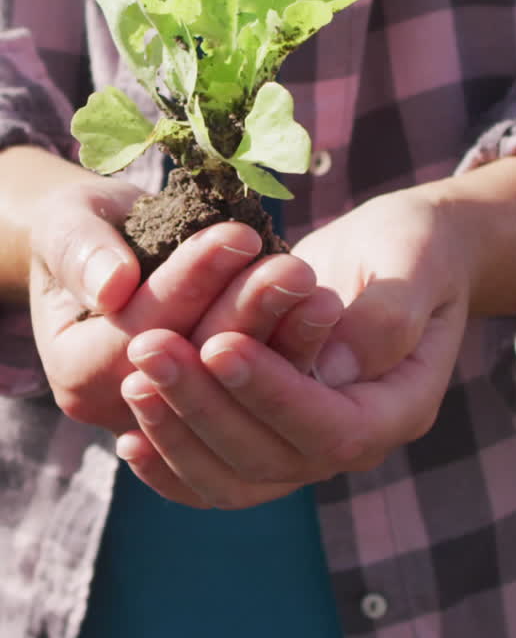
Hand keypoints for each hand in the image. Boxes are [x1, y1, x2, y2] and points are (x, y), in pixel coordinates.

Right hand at [30, 178, 341, 435]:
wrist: (104, 249)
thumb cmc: (81, 228)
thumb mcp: (69, 224)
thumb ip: (81, 251)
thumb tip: (111, 286)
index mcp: (77, 371)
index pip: (143, 330)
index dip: (192, 283)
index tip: (239, 235)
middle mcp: (124, 408)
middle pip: (195, 363)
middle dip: (246, 309)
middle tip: (295, 265)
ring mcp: (175, 414)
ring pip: (235, 381)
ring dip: (279, 330)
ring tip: (314, 282)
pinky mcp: (219, 403)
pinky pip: (259, 385)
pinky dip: (293, 346)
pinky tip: (323, 310)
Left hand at [114, 184, 469, 505]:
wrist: (405, 256)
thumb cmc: (415, 247)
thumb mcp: (415, 262)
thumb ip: (387, 314)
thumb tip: (332, 368)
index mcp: (400, 406)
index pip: (334, 428)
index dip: (272, 394)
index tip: (217, 343)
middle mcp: (356, 440)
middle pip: (274, 458)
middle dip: (205, 407)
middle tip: (149, 350)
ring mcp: (311, 444)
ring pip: (238, 477)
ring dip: (179, 435)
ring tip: (134, 379)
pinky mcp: (275, 433)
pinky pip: (222, 472)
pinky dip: (174, 463)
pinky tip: (130, 436)